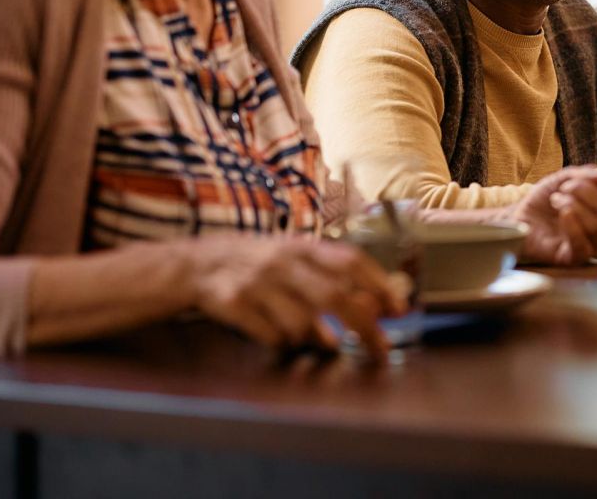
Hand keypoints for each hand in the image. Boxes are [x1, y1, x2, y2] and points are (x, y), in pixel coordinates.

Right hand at [185, 234, 405, 356]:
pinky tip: (274, 330)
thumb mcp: (293, 260)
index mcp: (301, 246)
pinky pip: (272, 337)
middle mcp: (282, 260)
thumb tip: (373, 306)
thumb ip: (328, 277)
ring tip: (308, 335)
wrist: (198, 263)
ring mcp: (257, 282)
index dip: (378, 283)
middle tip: (382, 349)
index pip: (349, 260)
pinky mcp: (234, 304)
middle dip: (364, 325)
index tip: (399, 308)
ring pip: (302, 324)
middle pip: (334, 295)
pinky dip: (281, 341)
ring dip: (313, 338)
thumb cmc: (258, 263)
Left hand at [508, 166, 596, 264]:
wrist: (520, 215)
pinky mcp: (574, 258)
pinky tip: (562, 213)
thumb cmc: (547, 199)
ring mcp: (592, 246)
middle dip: (584, 190)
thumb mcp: (567, 178)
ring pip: (596, 226)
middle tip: (564, 188)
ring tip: (556, 200)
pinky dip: (573, 226)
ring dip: (571, 204)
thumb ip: (588, 175)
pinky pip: (583, 247)